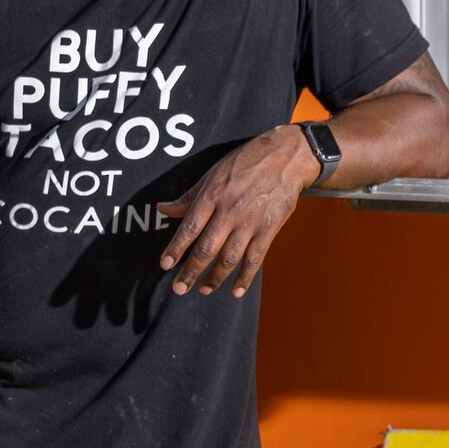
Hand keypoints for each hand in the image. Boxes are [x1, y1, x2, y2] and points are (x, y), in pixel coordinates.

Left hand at [156, 126, 320, 298]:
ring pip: (229, 258)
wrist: (286, 157)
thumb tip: (163, 209)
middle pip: (207, 248)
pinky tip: (236, 290)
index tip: (165, 265)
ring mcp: (251, 222)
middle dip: (191, 271)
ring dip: (215, 278)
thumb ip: (189, 196)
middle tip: (179, 289)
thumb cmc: (246, 163)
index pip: (189, 227)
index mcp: (212, 195)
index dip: (176, 248)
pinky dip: (245, 277)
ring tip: (203, 290)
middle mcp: (230, 211)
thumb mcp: (213, 173)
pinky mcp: (269, 229)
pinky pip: (255, 259)